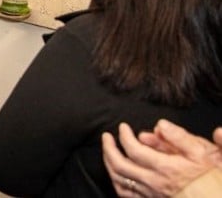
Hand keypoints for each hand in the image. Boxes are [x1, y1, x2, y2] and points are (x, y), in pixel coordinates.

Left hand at [101, 120, 221, 196]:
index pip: (134, 150)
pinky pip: (126, 194)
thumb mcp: (201, 153)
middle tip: (106, 137)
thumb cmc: (209, 178)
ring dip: (109, 164)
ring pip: (119, 181)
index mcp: (166, 168)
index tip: (122, 127)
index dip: (124, 136)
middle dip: (108, 148)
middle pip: (120, 165)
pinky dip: (117, 182)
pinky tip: (115, 174)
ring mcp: (151, 195)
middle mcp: (154, 183)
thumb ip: (180, 137)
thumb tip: (160, 125)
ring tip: (107, 151)